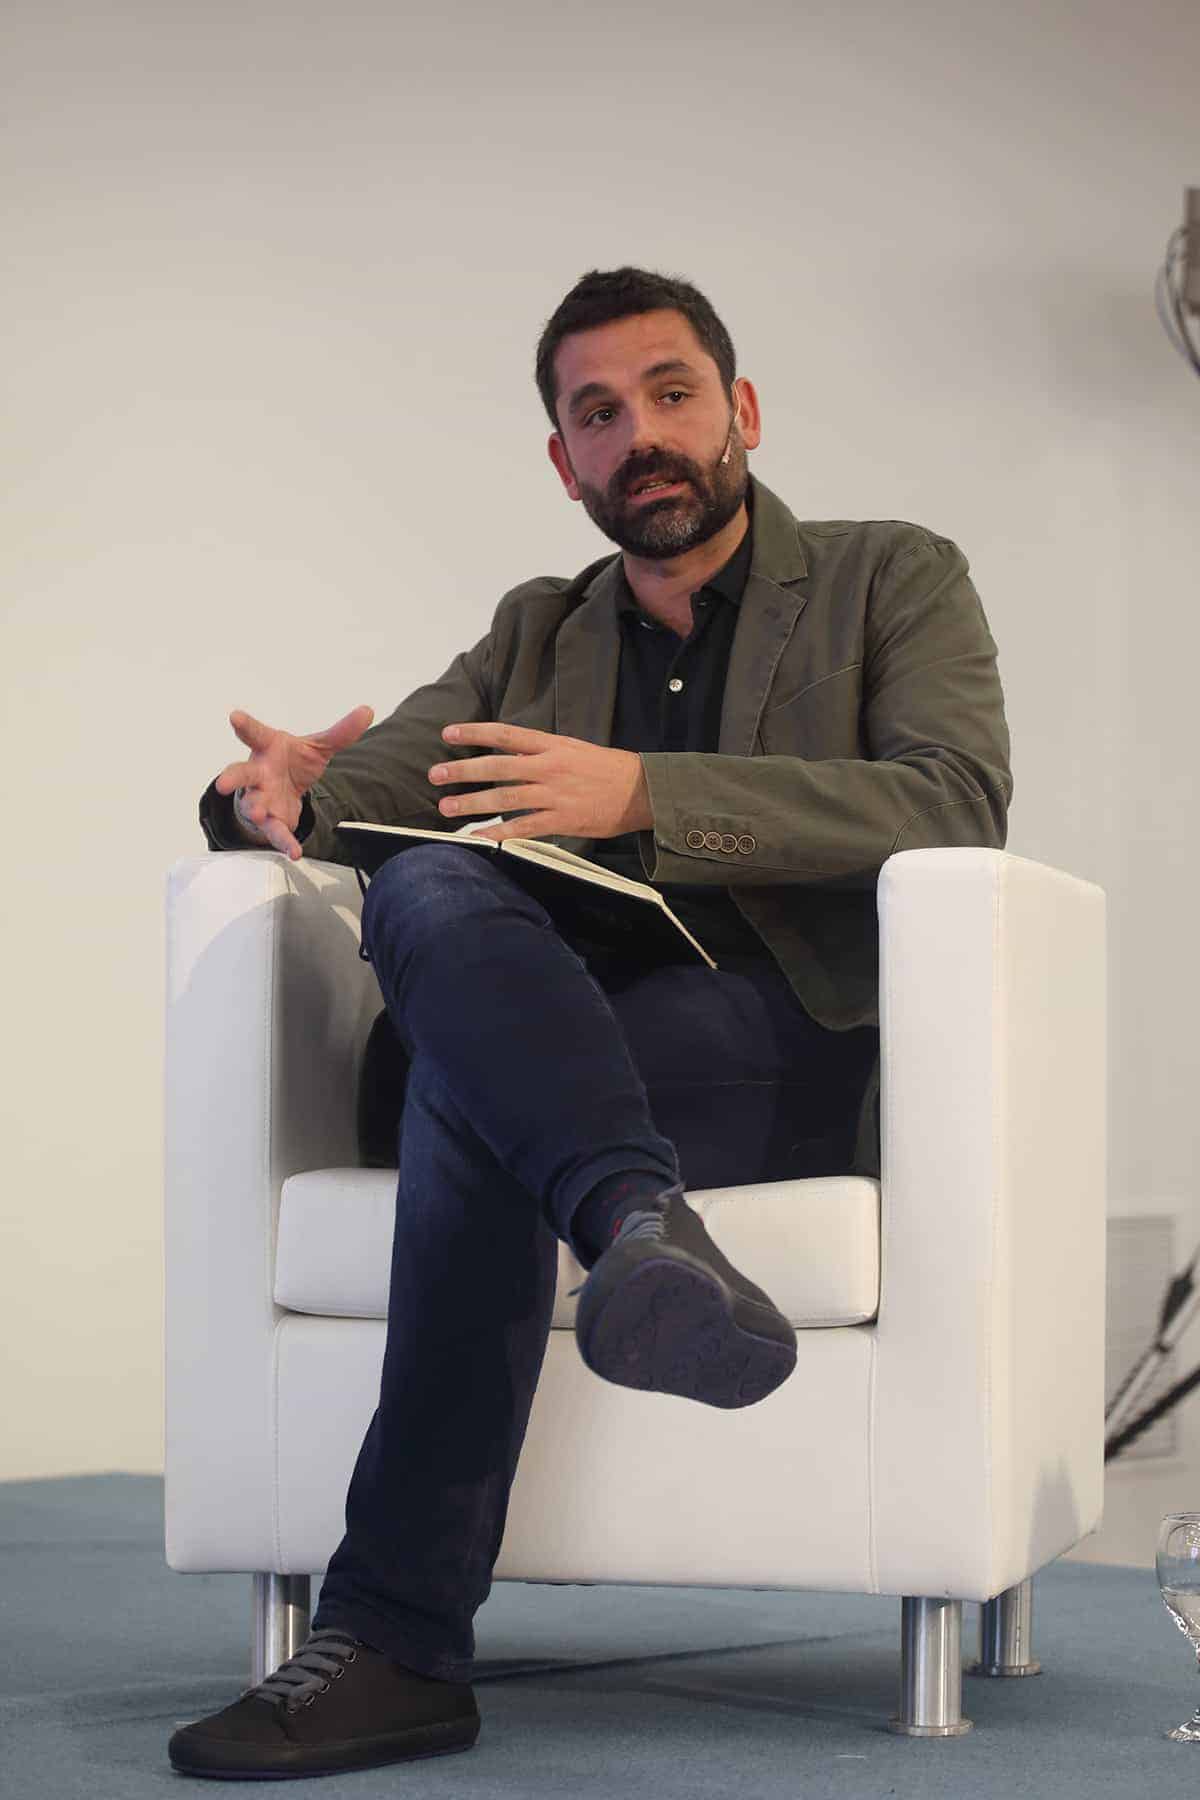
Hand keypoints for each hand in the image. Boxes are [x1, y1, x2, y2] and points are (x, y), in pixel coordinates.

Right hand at [214, 704, 374, 859]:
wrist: (285, 788)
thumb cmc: (292, 761)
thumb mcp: (318, 746)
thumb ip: (340, 732)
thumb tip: (367, 711)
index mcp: (267, 748)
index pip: (255, 734)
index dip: (244, 725)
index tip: (234, 717)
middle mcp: (258, 773)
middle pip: (240, 773)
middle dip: (231, 778)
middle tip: (223, 783)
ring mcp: (260, 798)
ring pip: (252, 805)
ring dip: (255, 810)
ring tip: (258, 814)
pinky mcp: (271, 820)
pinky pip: (276, 832)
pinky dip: (285, 842)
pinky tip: (295, 852)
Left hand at [428, 722, 652, 842]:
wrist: (640, 791)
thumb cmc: (607, 769)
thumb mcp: (573, 749)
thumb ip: (541, 751)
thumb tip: (510, 753)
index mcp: (552, 746)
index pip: (506, 735)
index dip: (476, 733)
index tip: (448, 733)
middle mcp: (549, 767)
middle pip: (498, 767)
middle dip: (463, 771)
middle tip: (435, 774)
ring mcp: (554, 795)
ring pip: (505, 798)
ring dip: (473, 803)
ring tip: (447, 807)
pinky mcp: (562, 820)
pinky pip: (523, 828)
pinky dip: (498, 833)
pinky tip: (478, 837)